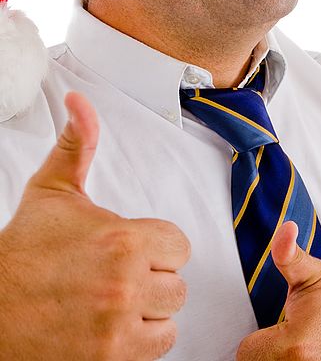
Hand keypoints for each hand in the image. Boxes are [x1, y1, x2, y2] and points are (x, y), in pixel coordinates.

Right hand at [0, 91, 190, 360]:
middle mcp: (126, 284)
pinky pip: (158, 349)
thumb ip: (77, 143)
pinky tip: (113, 326)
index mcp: (123, 239)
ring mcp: (118, 328)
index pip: (179, 245)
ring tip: (116, 301)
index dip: (158, 246)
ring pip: (170, 319)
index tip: (134, 248)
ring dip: (150, 311)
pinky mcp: (110, 360)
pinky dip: (141, 341)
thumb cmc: (24, 250)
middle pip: (178, 285)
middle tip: (120, 275)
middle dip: (153, 279)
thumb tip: (78, 101)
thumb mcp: (52, 191)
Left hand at [237, 221, 320, 360]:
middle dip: (263, 348)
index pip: (247, 351)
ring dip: (274, 357)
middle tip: (283, 333)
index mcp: (294, 344)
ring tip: (293, 342)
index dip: (255, 335)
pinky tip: (303, 353)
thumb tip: (285, 230)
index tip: (274, 325)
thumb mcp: (311, 273)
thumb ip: (288, 254)